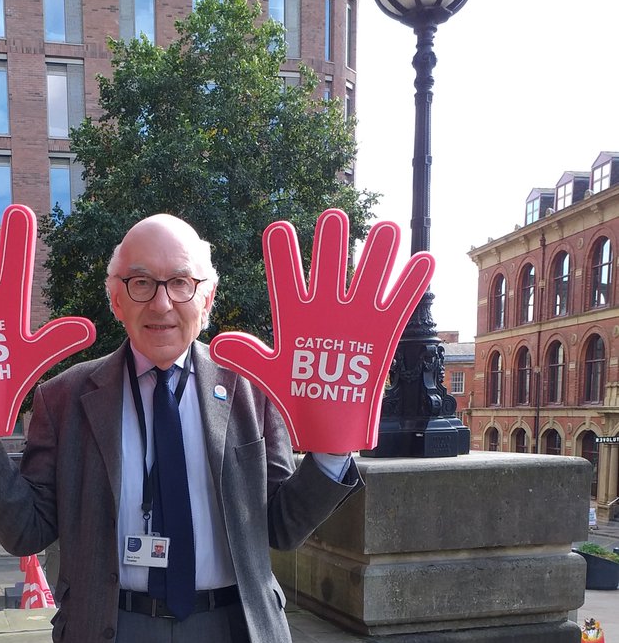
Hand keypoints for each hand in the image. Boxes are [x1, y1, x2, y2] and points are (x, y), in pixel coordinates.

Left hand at [209, 209, 433, 451]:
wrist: (325, 423)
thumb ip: (247, 356)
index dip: (283, 255)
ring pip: (368, 278)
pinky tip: (422, 262)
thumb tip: (220, 344)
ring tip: (386, 229)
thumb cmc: (295, 393)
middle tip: (334, 219)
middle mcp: (326, 308)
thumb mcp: (268, 374)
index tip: (278, 230)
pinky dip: (411, 285)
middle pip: (330, 269)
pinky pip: (398, 304)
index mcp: (295, 314)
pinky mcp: (381, 331)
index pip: (286, 279)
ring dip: (378, 255)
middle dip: (332, 245)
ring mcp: (355, 317)